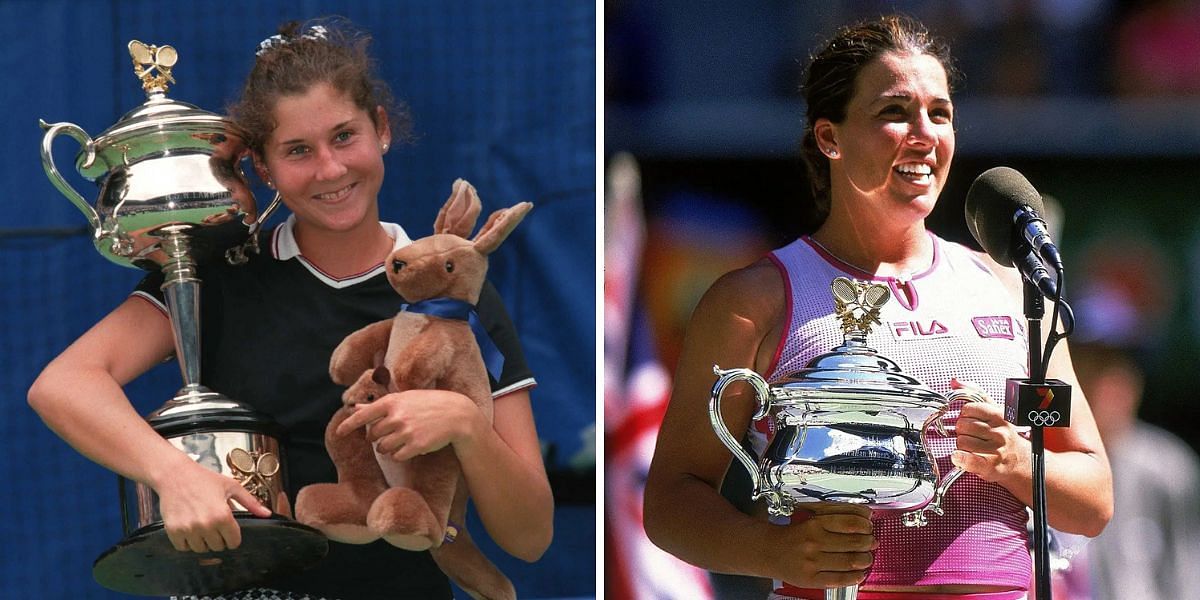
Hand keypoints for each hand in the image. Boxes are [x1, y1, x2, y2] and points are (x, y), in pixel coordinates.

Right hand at [155, 459, 271, 552]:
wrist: (174, 474)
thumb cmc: (204, 479)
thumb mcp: (231, 487)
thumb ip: (251, 502)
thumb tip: (267, 514)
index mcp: (222, 515)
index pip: (233, 542)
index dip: (233, 537)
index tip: (229, 531)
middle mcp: (205, 524)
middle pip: (218, 547)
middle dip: (219, 539)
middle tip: (215, 526)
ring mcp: (188, 529)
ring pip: (201, 549)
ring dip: (203, 541)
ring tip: (202, 526)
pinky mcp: (173, 531)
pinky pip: (183, 548)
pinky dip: (187, 542)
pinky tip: (190, 529)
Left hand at [337, 389, 483, 460]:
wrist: (457, 415)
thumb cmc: (429, 404)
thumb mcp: (405, 399)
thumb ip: (379, 406)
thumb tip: (354, 407)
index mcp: (392, 402)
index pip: (363, 415)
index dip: (349, 425)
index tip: (339, 432)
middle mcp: (396, 416)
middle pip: (372, 435)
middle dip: (377, 437)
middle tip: (392, 432)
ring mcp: (406, 432)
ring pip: (382, 448)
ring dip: (388, 447)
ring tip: (402, 439)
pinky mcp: (415, 446)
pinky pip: (396, 456)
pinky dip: (399, 454)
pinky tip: (411, 446)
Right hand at [769, 503, 875, 588]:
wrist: (768, 551)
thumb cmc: (792, 535)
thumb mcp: (811, 519)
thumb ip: (836, 518)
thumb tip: (864, 519)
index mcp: (814, 523)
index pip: (850, 523)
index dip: (865, 526)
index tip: (869, 528)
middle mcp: (814, 542)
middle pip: (854, 543)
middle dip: (868, 543)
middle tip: (871, 543)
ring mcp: (812, 562)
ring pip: (850, 562)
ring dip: (865, 560)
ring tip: (866, 558)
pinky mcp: (811, 579)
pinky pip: (840, 580)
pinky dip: (855, 577)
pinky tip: (859, 574)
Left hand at [952, 400, 1030, 483]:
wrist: (1020, 461)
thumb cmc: (1004, 436)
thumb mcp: (994, 411)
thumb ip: (974, 393)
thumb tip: (955, 380)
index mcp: (999, 416)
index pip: (968, 409)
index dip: (965, 416)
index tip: (972, 421)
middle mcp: (999, 432)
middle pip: (962, 425)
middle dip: (962, 431)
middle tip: (972, 436)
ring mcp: (995, 450)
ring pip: (961, 441)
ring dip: (962, 445)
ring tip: (973, 447)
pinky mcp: (989, 466)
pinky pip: (966, 459)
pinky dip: (959, 458)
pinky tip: (959, 457)